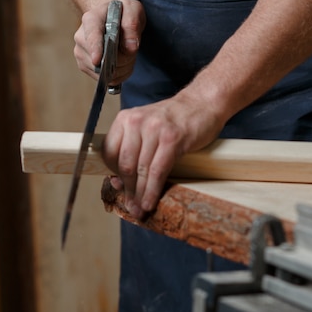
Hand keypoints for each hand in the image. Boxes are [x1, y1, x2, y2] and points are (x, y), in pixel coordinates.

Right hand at [73, 0, 145, 84]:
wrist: (111, 18)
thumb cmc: (121, 13)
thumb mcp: (133, 10)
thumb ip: (133, 25)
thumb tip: (130, 47)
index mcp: (91, 20)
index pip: (92, 36)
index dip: (95, 49)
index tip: (97, 60)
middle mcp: (81, 37)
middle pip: (103, 59)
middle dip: (124, 59)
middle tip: (131, 48)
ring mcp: (81, 53)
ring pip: (105, 73)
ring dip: (123, 68)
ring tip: (126, 54)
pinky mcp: (85, 66)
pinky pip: (106, 80)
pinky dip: (119, 75)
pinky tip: (122, 63)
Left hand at [102, 92, 225, 218]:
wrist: (203, 103)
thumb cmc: (176, 118)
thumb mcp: (148, 127)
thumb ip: (133, 148)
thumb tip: (120, 181)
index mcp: (125, 119)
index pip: (109, 153)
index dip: (113, 175)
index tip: (120, 188)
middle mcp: (136, 122)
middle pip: (125, 164)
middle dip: (128, 190)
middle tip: (131, 206)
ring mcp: (155, 129)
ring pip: (141, 170)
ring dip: (140, 194)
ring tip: (141, 209)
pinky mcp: (172, 138)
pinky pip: (157, 171)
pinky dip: (153, 189)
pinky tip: (151, 201)